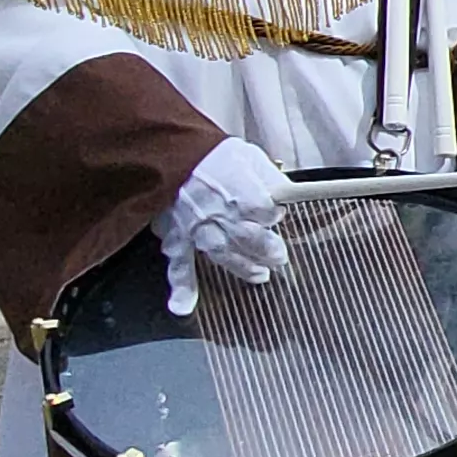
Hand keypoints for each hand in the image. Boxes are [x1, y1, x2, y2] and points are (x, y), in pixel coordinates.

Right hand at [157, 137, 290, 316]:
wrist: (169, 150)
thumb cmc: (211, 153)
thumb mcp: (249, 156)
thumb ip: (270, 178)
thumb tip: (287, 193)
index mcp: (239, 191)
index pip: (268, 211)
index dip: (274, 213)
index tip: (277, 211)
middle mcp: (219, 213)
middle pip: (250, 239)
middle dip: (268, 250)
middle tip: (279, 257)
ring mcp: (197, 227)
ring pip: (222, 253)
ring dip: (242, 267)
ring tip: (260, 276)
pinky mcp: (178, 234)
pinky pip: (178, 261)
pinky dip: (180, 286)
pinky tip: (183, 306)